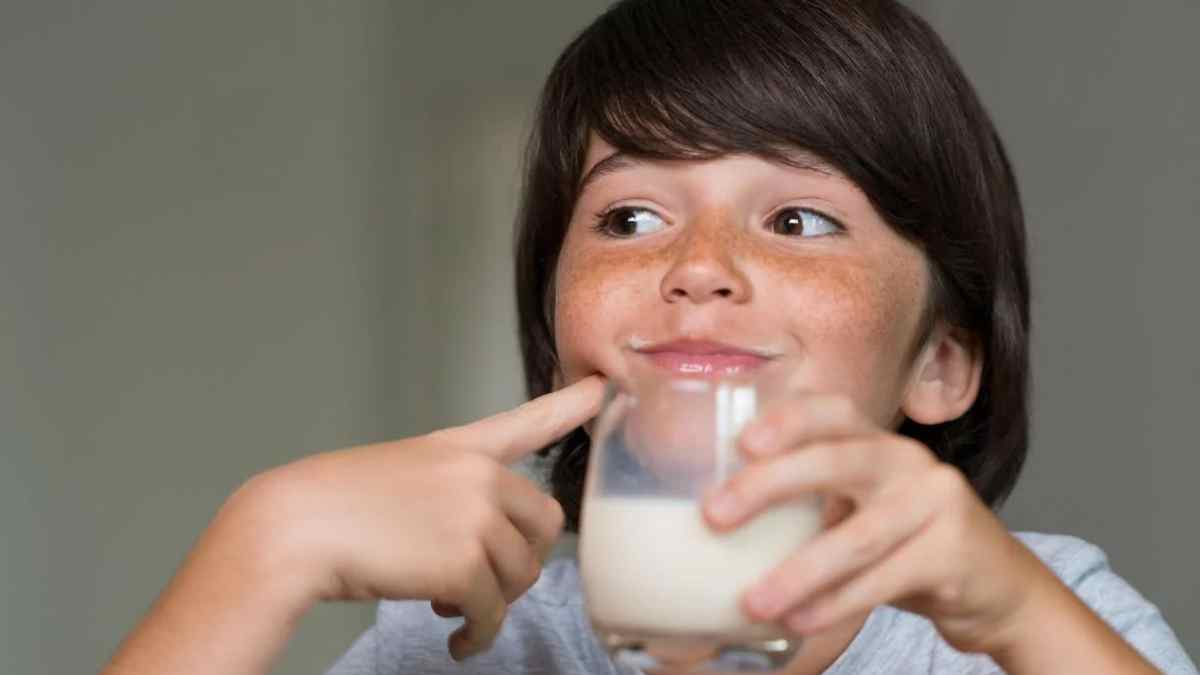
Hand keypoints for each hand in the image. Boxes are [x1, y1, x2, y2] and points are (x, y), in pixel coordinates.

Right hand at [236, 375, 605, 659]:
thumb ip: (453, 492)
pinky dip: (478, 634)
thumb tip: (488, 545)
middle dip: (521, 561)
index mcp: (459, 448)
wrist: (293, 528)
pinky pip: (493, 610)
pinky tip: (458, 639)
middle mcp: (477, 474)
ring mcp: (474, 515)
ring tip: (451, 607)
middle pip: (546, 526)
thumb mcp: (401, 475)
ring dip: (493, 601)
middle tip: (483, 582)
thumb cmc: (333, 506)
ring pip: (522, 574)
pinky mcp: (464, 562)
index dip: (572, 404)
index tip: (605, 385)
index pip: (528, 421)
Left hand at [701, 393, 1051, 654]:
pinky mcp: (954, 551)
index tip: (741, 442)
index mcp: (875, 442)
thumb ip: (809, 504)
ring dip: (798, 571)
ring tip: (754, 601)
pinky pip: (884, 578)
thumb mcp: (860, 508)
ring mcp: (936, 501)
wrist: (995, 585)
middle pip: (834, 459)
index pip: (830, 410)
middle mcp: (906, 459)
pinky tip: (800, 621)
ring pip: (857, 536)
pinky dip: (837, 604)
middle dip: (769, 485)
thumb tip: (715, 524)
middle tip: (715, 515)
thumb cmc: (905, 543)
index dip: (786, 419)